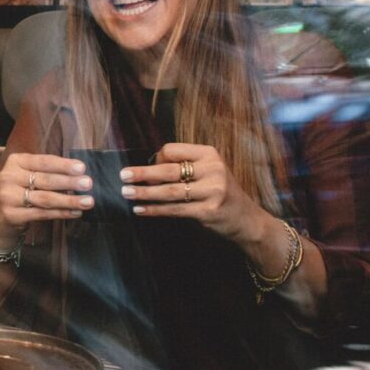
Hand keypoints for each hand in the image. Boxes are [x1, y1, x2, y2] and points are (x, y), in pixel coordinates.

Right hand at [0, 153, 92, 250]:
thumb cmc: (20, 192)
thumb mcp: (27, 175)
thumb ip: (47, 172)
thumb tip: (78, 174)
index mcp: (15, 162)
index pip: (43, 161)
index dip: (63, 165)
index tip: (82, 168)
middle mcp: (9, 177)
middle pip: (45, 180)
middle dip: (69, 182)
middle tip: (88, 184)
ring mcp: (8, 196)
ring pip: (45, 198)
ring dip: (68, 200)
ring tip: (87, 201)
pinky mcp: (12, 214)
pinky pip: (42, 214)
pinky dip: (61, 213)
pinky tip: (75, 213)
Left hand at [119, 143, 269, 243]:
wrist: (246, 219)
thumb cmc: (220, 192)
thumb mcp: (208, 171)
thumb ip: (183, 168)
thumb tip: (146, 169)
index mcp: (209, 154)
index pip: (172, 150)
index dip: (156, 158)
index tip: (147, 169)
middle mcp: (212, 169)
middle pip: (168, 170)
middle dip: (142, 174)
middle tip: (122, 176)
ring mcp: (212, 191)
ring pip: (169, 191)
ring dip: (144, 193)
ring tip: (126, 193)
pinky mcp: (208, 211)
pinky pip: (174, 210)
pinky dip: (154, 210)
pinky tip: (140, 210)